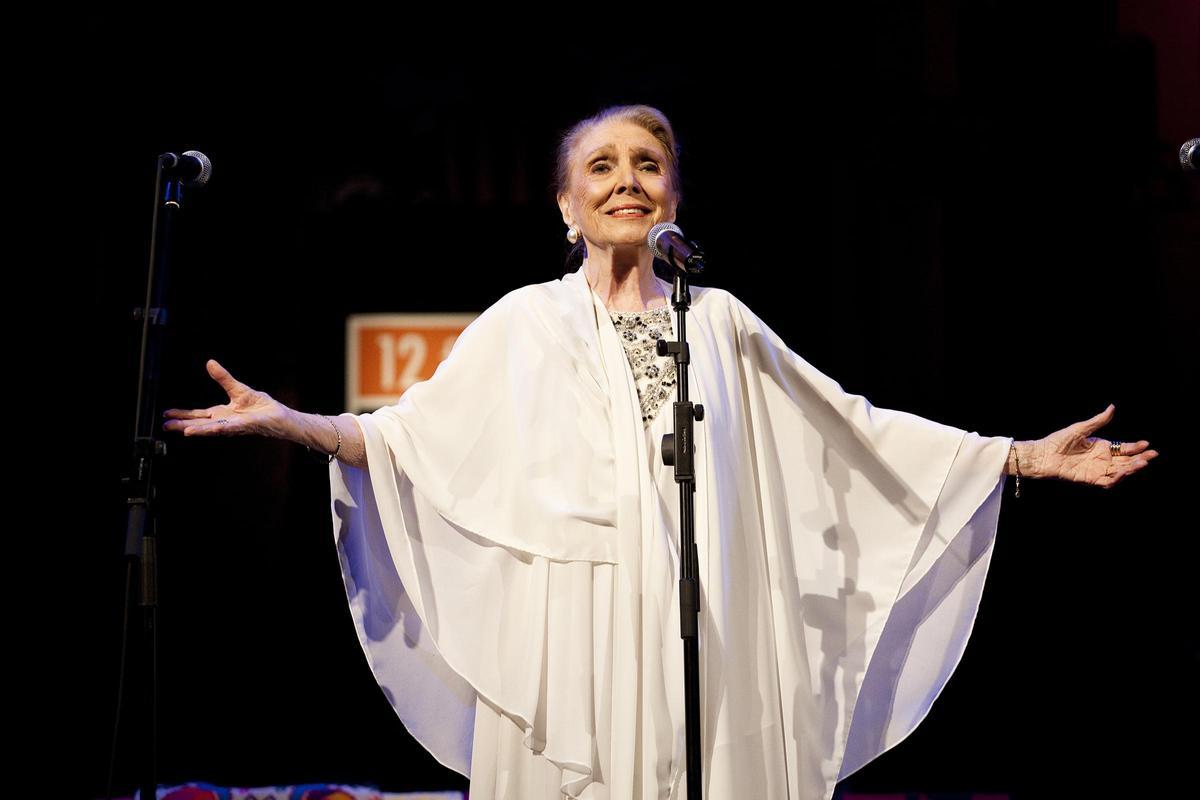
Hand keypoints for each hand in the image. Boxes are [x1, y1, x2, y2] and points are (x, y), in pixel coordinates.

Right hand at [162, 359, 290, 438]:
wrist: (279, 415)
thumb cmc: (261, 406)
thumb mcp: (238, 388)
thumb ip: (223, 378)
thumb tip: (210, 363)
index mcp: (222, 414)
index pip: (198, 415)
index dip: (183, 415)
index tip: (166, 415)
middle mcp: (225, 422)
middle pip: (200, 424)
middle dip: (182, 425)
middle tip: (165, 426)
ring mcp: (234, 426)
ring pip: (211, 428)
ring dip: (197, 429)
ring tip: (182, 430)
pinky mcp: (244, 426)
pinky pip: (228, 427)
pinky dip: (215, 428)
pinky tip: (208, 429)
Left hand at [1035, 404, 1158, 488]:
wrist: (1042, 455)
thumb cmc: (1058, 441)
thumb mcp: (1081, 428)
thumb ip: (1098, 421)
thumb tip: (1112, 407)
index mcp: (1102, 447)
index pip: (1124, 448)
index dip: (1136, 447)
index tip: (1146, 444)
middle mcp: (1102, 460)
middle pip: (1126, 461)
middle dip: (1140, 459)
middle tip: (1152, 455)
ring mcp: (1097, 470)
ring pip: (1119, 472)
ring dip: (1132, 469)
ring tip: (1142, 463)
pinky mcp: (1089, 479)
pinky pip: (1106, 482)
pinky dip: (1115, 479)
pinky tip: (1123, 473)